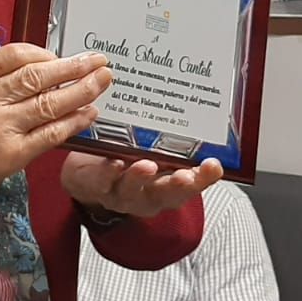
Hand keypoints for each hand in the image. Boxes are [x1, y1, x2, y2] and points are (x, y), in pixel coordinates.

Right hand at [0, 46, 111, 248]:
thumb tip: (38, 67)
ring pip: (48, 103)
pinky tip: (89, 113)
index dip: (44, 54)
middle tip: (97, 61)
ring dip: (81, 90)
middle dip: (73, 67)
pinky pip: (50, 133)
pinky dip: (73, 122)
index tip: (62, 56)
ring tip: (102, 81)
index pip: (12, 56)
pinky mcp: (11, 154)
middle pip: (35, 76)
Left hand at [60, 154, 222, 218]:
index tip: (213, 166)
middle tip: (185, 175)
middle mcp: (149, 194)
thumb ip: (174, 140)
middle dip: (179, 184)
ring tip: (147, 165)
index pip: (193, 183)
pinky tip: (113, 162)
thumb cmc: (128, 159)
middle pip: (168, 193)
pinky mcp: (97, 187)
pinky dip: (108, 173)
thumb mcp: (156, 151)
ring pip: (133, 190)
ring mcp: (122, 193)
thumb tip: (200, 106)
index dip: (205, 178)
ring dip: (140, 178)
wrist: (88, 175)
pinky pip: (102, 183)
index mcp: (169, 185)